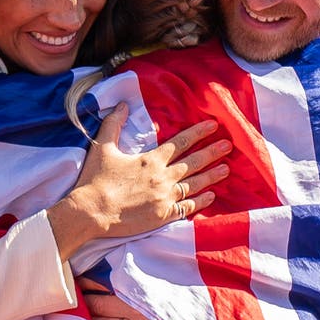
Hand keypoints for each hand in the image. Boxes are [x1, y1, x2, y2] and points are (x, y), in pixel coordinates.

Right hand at [47, 104, 229, 257]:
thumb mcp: (102, 147)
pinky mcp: (163, 215)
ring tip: (226, 169)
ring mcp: (165, 197)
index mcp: (150, 160)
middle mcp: (162, 177)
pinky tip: (212, 196)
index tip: (213, 126)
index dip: (197, 133)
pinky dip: (201, 201)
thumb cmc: (95, 179)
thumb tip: (123, 104)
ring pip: (194, 184)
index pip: (179, 143)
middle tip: (228, 146)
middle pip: (193, 162)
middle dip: (212, 152)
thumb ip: (114, 124)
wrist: (91, 211)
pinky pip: (188, 207)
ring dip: (211, 176)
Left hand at [80, 279, 186, 319]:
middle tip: (75, 296)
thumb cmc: (189, 296)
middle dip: (86, 301)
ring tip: (80, 313)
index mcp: (145, 292)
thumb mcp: (167, 278)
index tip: (79, 279)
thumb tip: (121, 264)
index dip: (90, 284)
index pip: (107, 286)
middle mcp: (141, 312)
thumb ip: (144, 272)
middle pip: (102, 306)